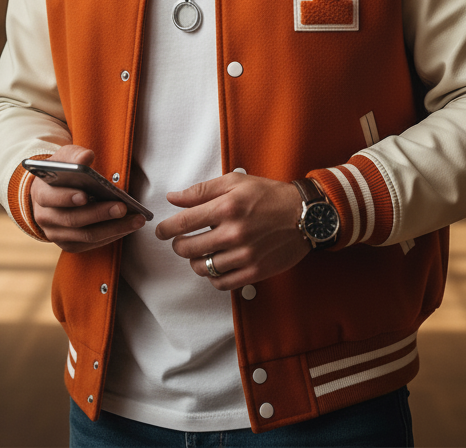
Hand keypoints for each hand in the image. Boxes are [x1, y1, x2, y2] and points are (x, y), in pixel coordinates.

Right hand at [29, 144, 145, 252]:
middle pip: (73, 219)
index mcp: (40, 193)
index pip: (52, 198)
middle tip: (122, 207)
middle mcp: (45, 217)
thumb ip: (75, 156)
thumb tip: (86, 157)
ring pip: (85, 236)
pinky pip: (90, 244)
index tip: (85, 195)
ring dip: (112, 228)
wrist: (52, 192)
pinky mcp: (68, 244)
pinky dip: (110, 236)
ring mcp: (56, 234)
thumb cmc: (61, 173)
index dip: (67, 197)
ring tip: (135, 219)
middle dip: (99, 214)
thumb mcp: (64, 158)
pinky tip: (127, 227)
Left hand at [154, 172, 308, 290]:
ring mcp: (245, 255)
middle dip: (178, 245)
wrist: (304, 215)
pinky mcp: (255, 271)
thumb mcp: (235, 182)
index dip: (165, 228)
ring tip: (199, 253)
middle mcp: (234, 232)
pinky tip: (215, 265)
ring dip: (194, 261)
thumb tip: (173, 198)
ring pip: (203, 267)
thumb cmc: (269, 195)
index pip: (183, 222)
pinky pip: (222, 283)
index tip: (161, 231)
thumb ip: (202, 190)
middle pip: (188, 248)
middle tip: (180, 241)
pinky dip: (212, 277)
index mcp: (227, 207)